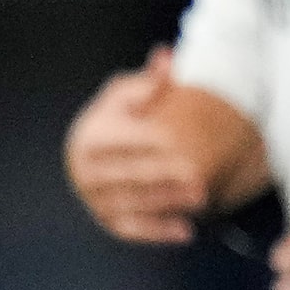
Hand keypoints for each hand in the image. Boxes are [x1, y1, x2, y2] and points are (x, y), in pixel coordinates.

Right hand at [66, 47, 209, 244]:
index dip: (152, 142)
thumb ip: (150, 79)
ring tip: (203, 198)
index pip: (124, 141)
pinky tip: (187, 231)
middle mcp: (86, 173)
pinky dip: (158, 232)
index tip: (181, 142)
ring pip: (133, 204)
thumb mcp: (131, 91)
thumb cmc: (123, 114)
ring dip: (168, 204)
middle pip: (130, 177)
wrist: (102, 147)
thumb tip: (166, 57)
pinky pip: (133, 229)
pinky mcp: (107, 219)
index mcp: (90, 138)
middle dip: (166, 179)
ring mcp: (94, 199)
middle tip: (201, 178)